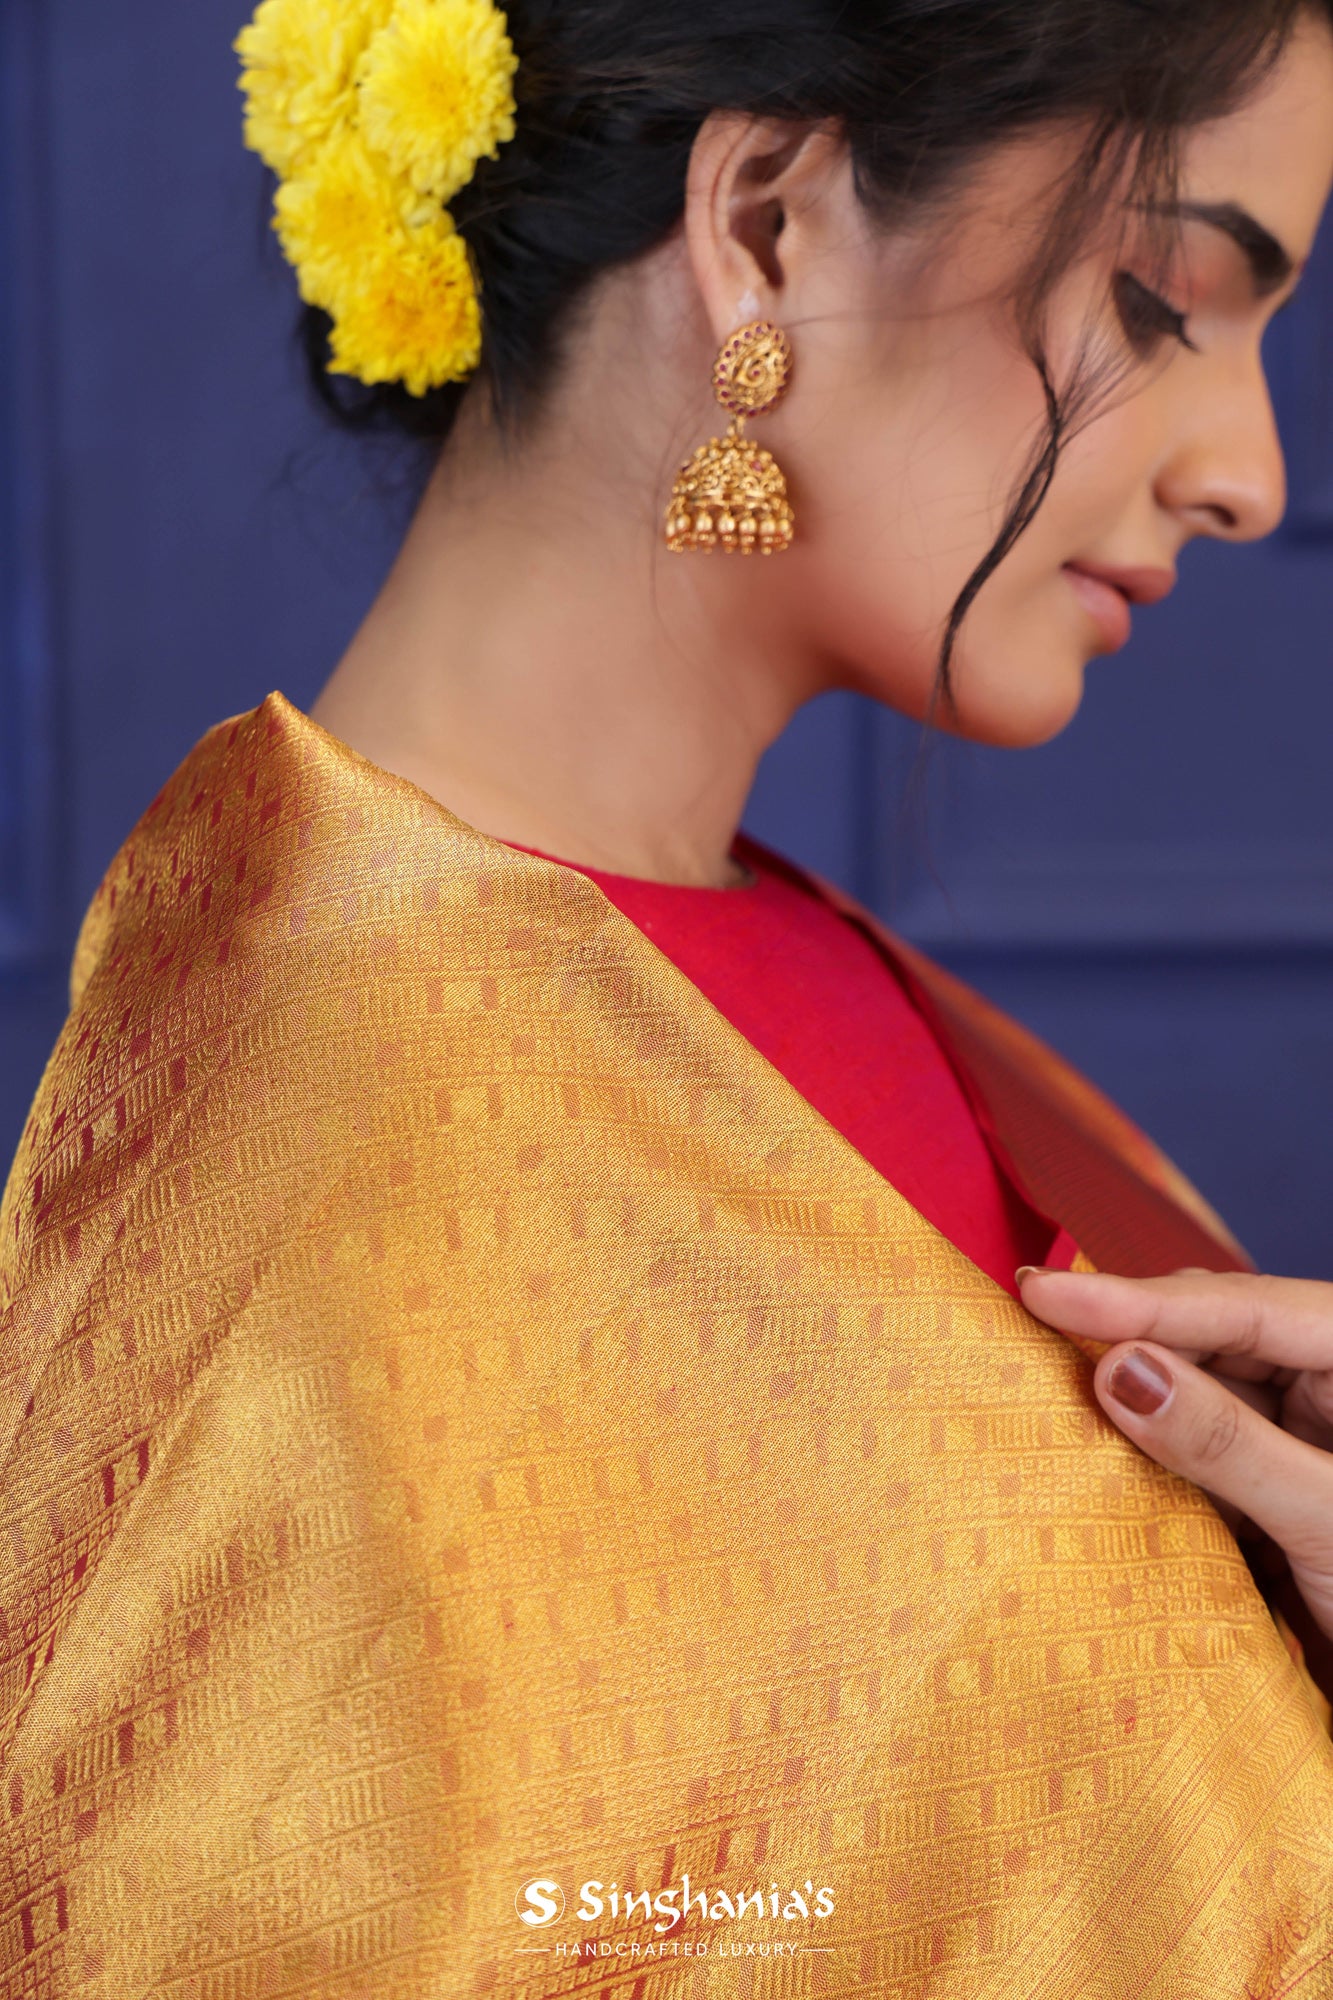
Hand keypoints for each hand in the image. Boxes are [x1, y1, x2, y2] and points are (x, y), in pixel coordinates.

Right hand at [1016, 1266, 1332, 1642]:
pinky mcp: (1289, 1493)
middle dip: (1132, 1340)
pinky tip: (1109, 1469)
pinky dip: (1162, 1467)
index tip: (1040, 1290)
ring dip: (1139, 1407)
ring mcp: (1314, 1438)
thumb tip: (1119, 1370)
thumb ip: (1226, 1444)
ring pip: (1204, 1396)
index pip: (1244, 1309)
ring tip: (1054, 1399)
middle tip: (1030, 1329)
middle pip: (1217, 1338)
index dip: (1135, 1298)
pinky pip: (1210, 1458)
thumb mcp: (1329, 1523)